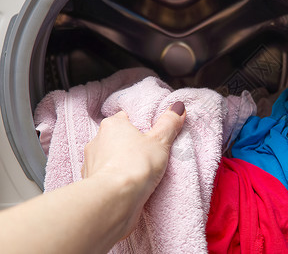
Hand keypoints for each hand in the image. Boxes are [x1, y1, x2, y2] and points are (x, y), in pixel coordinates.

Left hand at [81, 102, 185, 237]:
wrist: (115, 200)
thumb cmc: (136, 166)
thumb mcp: (160, 141)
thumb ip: (169, 123)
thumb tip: (178, 107)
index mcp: (112, 125)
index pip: (126, 118)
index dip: (140, 126)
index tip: (152, 136)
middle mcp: (97, 140)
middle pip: (116, 138)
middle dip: (129, 146)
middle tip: (148, 155)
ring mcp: (90, 162)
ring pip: (109, 158)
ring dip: (120, 164)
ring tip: (139, 174)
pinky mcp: (89, 183)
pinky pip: (105, 177)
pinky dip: (114, 180)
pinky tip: (127, 187)